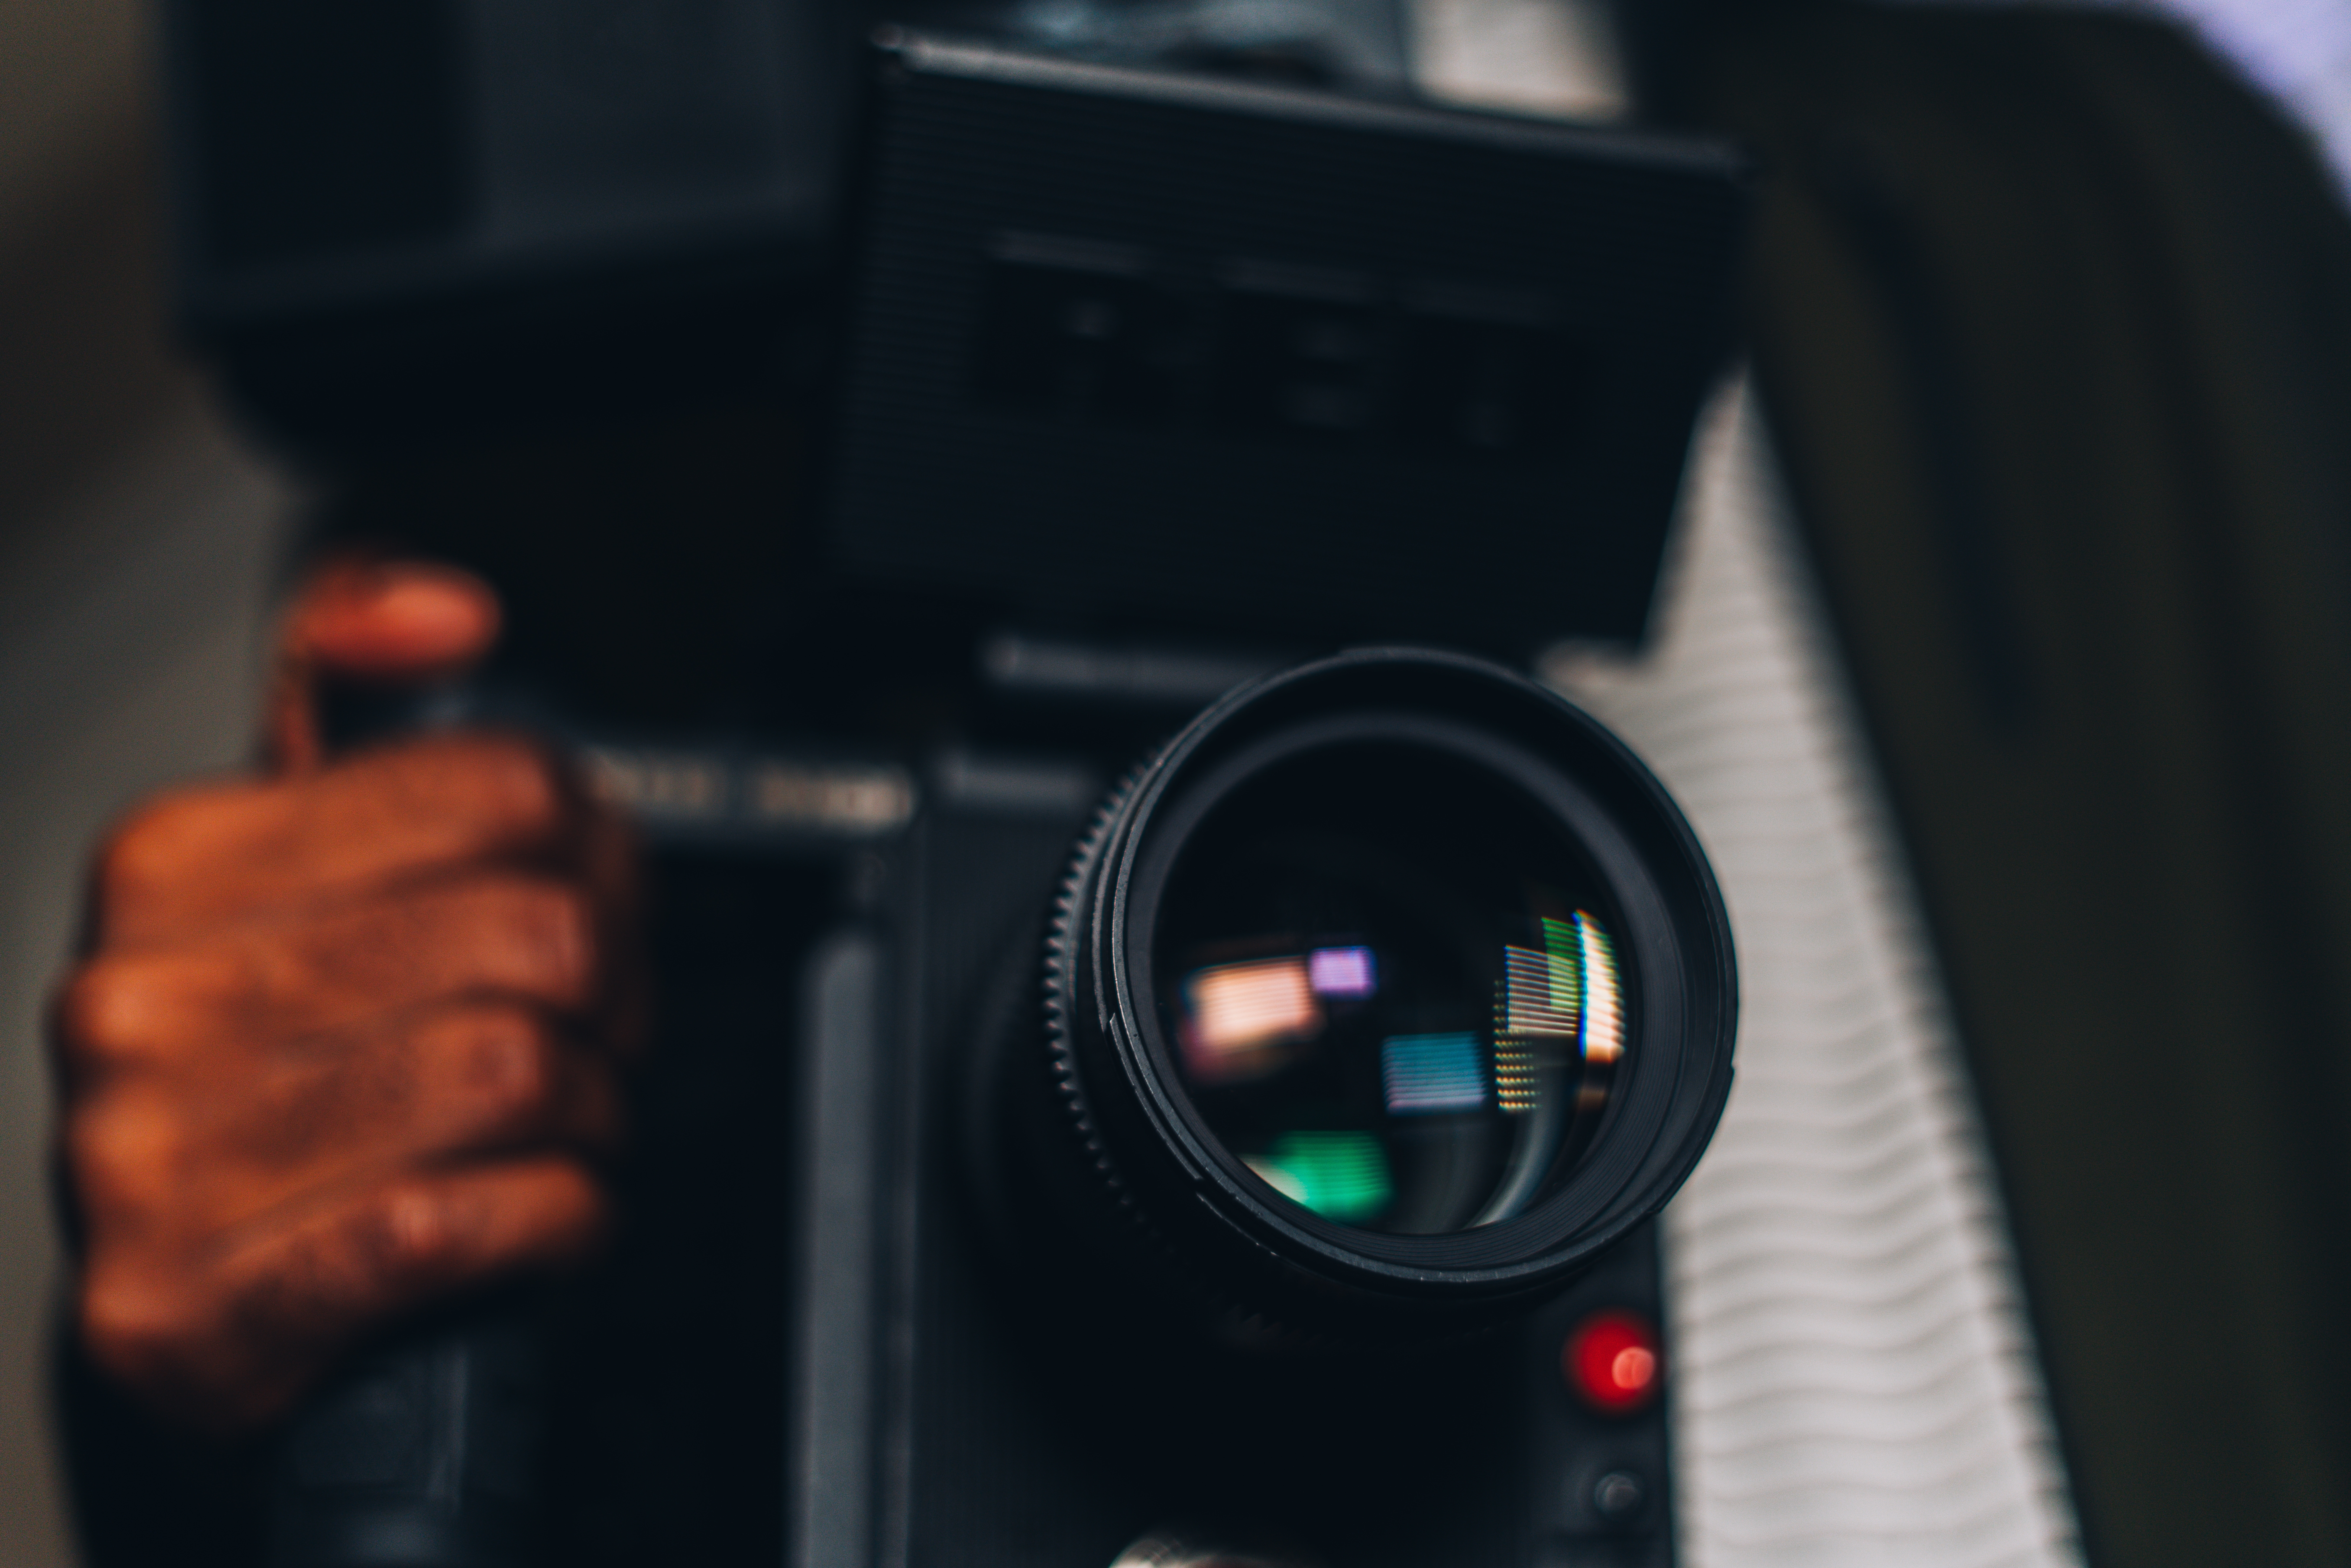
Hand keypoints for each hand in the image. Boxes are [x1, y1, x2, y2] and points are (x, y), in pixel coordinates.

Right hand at [53, 557, 643, 1432]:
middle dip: (613, 991)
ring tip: (567, 1116)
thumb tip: (440, 612)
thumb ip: (357, 695)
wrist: (185, 1293)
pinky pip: (474, 1218)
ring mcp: (154, 1162)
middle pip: (530, 935)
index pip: (500, 792)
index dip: (594, 853)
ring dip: (594, 1106)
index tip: (589, 897)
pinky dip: (559, 1215)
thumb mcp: (305, 856)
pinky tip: (539, 1207)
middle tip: (599, 1026)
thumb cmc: (272, 1064)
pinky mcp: (206, 1305)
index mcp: (171, 865)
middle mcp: (138, 1003)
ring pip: (516, 1069)